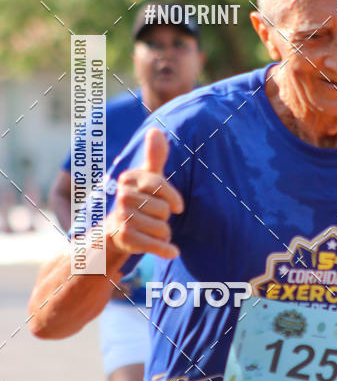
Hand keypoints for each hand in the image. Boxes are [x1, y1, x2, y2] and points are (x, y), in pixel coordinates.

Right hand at [107, 127, 183, 259]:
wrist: (115, 231)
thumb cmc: (139, 200)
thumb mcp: (147, 178)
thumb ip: (155, 156)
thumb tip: (156, 129)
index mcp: (128, 179)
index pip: (161, 187)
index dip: (173, 199)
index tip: (176, 207)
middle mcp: (122, 197)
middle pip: (163, 210)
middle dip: (164, 217)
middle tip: (152, 218)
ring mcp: (122, 218)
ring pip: (163, 228)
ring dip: (163, 233)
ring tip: (150, 229)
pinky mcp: (126, 239)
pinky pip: (157, 245)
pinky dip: (166, 250)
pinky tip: (172, 251)